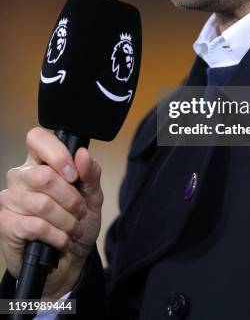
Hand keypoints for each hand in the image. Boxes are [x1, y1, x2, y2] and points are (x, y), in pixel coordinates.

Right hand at [0, 127, 103, 299]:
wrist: (69, 260)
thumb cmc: (78, 222)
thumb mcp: (93, 196)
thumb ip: (90, 173)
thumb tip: (82, 153)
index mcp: (41, 162)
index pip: (37, 138)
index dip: (57, 154)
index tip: (74, 175)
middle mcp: (21, 177)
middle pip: (43, 176)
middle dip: (70, 198)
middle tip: (80, 211)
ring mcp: (10, 199)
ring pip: (42, 204)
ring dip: (66, 220)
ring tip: (74, 228)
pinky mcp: (6, 223)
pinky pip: (35, 226)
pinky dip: (56, 235)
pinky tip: (62, 240)